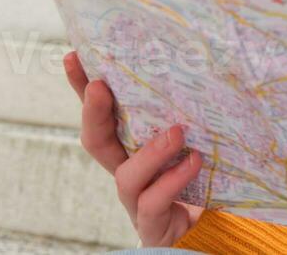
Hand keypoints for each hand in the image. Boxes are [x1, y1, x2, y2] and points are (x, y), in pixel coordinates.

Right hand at [64, 50, 204, 246]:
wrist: (212, 231)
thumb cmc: (204, 181)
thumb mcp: (196, 139)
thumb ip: (192, 113)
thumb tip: (209, 65)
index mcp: (131, 147)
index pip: (100, 114)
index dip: (82, 88)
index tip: (74, 55)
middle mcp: (128, 170)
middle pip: (97, 142)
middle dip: (93, 112)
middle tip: (100, 86)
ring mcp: (137, 199)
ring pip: (126, 175)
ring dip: (149, 151)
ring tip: (177, 131)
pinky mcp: (154, 223)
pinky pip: (154, 201)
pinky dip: (173, 180)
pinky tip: (194, 163)